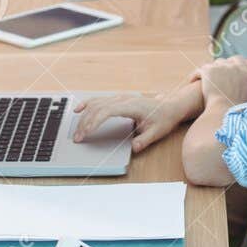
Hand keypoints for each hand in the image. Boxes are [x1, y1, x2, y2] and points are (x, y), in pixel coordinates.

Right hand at [72, 89, 189, 153]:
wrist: (169, 106)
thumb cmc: (163, 118)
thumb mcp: (157, 132)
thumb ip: (145, 140)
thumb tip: (135, 148)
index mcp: (131, 106)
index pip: (107, 111)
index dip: (94, 121)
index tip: (87, 132)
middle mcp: (123, 99)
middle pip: (97, 107)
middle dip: (85, 122)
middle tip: (78, 138)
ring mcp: (119, 98)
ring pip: (96, 103)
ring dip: (84, 116)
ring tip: (77, 131)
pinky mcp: (118, 99)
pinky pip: (99, 100)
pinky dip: (87, 104)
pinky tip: (78, 110)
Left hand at [197, 56, 246, 107]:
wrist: (223, 114)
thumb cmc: (238, 112)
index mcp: (246, 71)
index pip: (238, 60)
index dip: (232, 66)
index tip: (228, 73)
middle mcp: (234, 65)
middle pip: (224, 61)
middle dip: (220, 68)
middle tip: (215, 77)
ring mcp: (220, 67)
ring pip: (212, 65)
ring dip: (209, 72)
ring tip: (204, 80)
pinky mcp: (207, 71)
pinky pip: (199, 71)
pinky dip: (195, 76)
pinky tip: (193, 82)